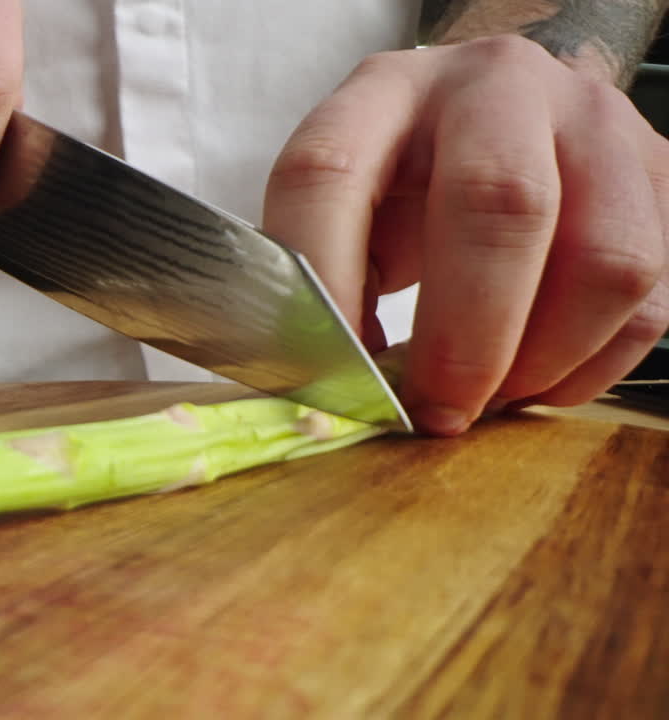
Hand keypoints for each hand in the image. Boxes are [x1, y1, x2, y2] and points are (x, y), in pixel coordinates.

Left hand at [263, 35, 668, 435]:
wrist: (508, 117)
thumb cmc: (409, 184)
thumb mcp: (349, 214)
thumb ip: (333, 284)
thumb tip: (347, 390)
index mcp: (382, 93)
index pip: (328, 171)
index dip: (320, 281)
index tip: (330, 372)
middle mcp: (494, 86)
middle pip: (499, 203)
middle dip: (465, 337)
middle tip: (438, 412)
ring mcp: (595, 121)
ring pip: (603, 258)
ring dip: (542, 358)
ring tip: (494, 398)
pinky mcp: (659, 176)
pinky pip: (652, 295)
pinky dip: (592, 366)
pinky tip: (540, 379)